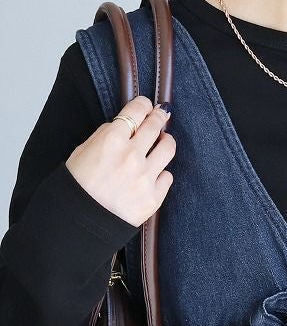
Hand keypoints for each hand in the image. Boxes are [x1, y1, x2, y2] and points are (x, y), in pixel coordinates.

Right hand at [65, 95, 174, 227]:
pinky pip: (168, 177)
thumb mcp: (83, 151)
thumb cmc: (78, 186)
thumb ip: (105, 136)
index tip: (147, 104)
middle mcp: (132, 155)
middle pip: (155, 126)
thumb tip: (123, 127)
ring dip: (167, 141)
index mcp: (112, 140)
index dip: (144, 105)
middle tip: (162, 115)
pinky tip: (156, 173)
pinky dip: (162, 173)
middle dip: (160, 117)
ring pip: (168, 149)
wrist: (81, 221)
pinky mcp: (154, 197)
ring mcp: (145, 177)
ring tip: (164, 141)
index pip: (136, 111)